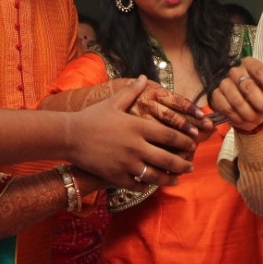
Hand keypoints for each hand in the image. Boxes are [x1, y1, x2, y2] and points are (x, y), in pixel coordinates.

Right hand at [68, 77, 195, 188]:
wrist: (69, 135)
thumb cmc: (92, 117)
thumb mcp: (113, 102)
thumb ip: (132, 92)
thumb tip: (144, 78)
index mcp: (138, 127)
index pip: (170, 136)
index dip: (185, 142)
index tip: (193, 145)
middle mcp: (135, 146)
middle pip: (168, 158)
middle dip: (183, 164)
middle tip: (191, 166)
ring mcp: (126, 163)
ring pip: (155, 175)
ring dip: (169, 179)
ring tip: (176, 179)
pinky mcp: (116, 176)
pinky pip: (137, 184)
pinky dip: (147, 186)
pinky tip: (152, 185)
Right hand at [211, 58, 262, 132]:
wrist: (242, 102)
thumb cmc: (259, 94)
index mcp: (251, 64)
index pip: (261, 71)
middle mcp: (236, 71)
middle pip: (249, 87)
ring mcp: (224, 83)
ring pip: (237, 100)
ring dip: (250, 114)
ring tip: (259, 120)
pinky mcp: (216, 96)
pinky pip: (227, 109)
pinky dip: (238, 118)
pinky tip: (246, 121)